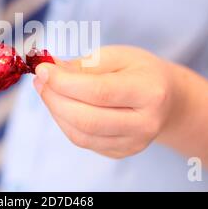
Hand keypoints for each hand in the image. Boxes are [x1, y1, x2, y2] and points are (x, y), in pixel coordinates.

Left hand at [33, 46, 182, 158]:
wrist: (167, 99)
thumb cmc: (141, 71)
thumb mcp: (118, 55)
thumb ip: (84, 65)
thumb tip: (49, 71)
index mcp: (149, 92)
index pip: (100, 92)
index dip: (65, 82)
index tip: (43, 69)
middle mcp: (145, 124)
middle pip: (87, 119)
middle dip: (55, 99)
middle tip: (40, 80)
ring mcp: (133, 143)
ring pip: (81, 135)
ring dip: (55, 111)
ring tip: (47, 90)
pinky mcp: (121, 153)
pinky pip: (83, 141)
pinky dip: (64, 122)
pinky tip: (61, 104)